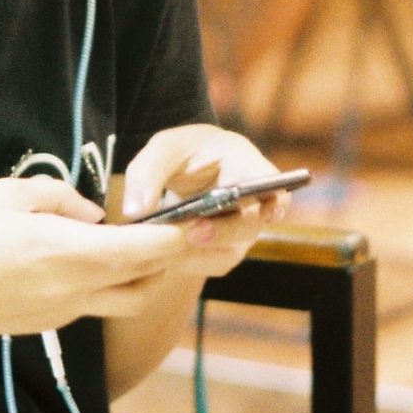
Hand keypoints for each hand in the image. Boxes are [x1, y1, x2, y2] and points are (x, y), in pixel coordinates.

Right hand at [0, 174, 208, 339]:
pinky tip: (94, 260)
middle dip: (175, 259)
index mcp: (71, 254)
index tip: (210, 222)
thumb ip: (62, 198)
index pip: (146, 249)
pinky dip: (109, 282)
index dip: (184, 237)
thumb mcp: (11, 194)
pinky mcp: (52, 324)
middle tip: (194, 234)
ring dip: (146, 275)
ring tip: (149, 246)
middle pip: (148, 280)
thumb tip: (92, 215)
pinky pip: (95, 302)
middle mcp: (77, 290)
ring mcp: (66, 312)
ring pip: (126, 297)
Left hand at [119, 125, 294, 280]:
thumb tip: (136, 211)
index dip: (275, 202)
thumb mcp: (164, 148)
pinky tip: (163, 254)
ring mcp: (241, 230)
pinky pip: (210, 263)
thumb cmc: (183, 152)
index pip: (274, 186)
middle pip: (249, 225)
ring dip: (197, 253)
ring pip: (228, 252)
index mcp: (246, 165)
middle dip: (222, 233)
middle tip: (192, 234)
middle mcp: (252, 203)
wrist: (186, 169)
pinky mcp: (224, 249)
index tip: (268, 213)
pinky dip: (186, 261)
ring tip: (164, 250)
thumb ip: (147, 173)